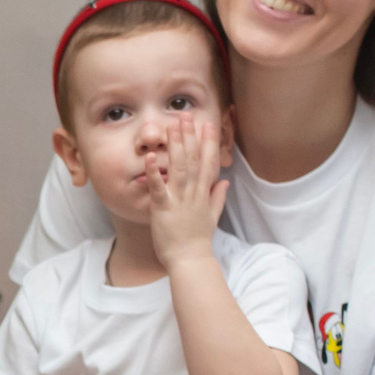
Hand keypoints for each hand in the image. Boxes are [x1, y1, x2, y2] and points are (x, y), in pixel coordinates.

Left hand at [145, 110, 228, 271]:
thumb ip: (218, 196)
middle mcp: (193, 193)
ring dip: (176, 145)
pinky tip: (150, 156)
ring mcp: (179, 199)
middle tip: (186, 114)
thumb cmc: (197, 240)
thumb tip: (224, 181)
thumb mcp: (212, 216)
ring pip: (179, 167)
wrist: (190, 260)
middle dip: (190, 136)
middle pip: (194, 159)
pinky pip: (158, 187)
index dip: (209, 142)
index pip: (209, 163)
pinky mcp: (163, 208)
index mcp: (203, 194)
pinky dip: (154, 172)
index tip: (208, 124)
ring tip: (172, 125)